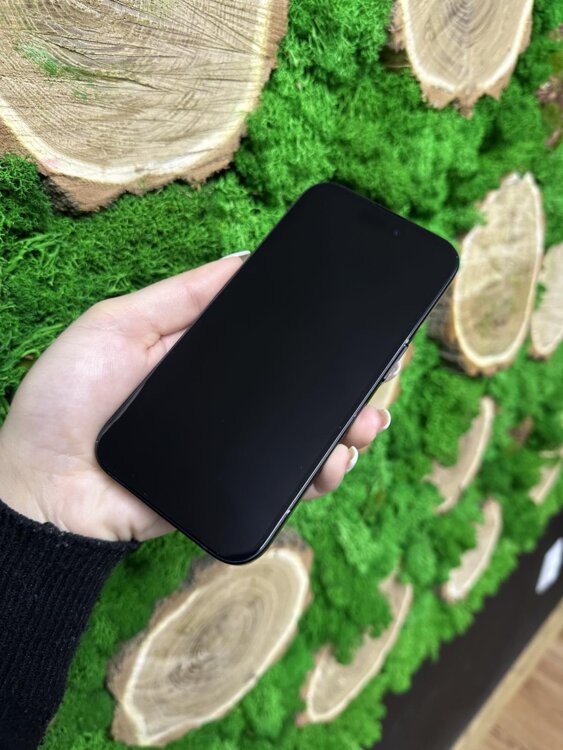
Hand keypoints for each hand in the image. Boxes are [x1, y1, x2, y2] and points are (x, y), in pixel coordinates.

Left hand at [0, 254, 393, 541]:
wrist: (42, 489)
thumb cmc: (66, 401)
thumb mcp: (118, 325)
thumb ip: (180, 297)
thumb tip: (246, 260)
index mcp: (203, 361)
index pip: (270, 347)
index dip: (314, 339)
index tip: (352, 328)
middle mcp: (225, 405)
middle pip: (298, 395)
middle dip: (345, 388)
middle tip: (377, 380)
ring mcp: (231, 450)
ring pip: (302, 440)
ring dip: (345, 432)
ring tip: (365, 424)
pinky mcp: (229, 492)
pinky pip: (282, 484)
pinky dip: (317, 477)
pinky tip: (333, 464)